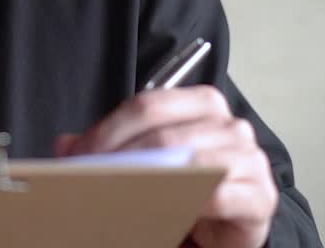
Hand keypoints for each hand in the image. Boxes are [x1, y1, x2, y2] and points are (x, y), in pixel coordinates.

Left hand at [53, 86, 277, 247]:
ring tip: (115, 196)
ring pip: (188, 162)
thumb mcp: (150, 158)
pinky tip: (160, 211)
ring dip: (145, 182)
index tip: (79, 155)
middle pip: (164, 135)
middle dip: (119, 159)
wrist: (235, 221)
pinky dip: (182, 204)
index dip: (107, 131)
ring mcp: (248, 158)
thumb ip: (112, 147)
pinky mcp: (259, 195)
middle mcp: (229, 125)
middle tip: (89, 180)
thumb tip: (65, 146)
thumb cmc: (192, 184)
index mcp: (202, 104)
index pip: (147, 107)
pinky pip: (216, 196)